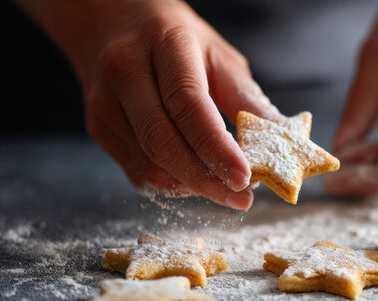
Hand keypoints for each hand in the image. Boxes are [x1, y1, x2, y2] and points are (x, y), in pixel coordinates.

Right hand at [18, 0, 282, 208]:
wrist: (113, 24)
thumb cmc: (177, 42)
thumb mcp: (219, 57)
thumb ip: (247, 99)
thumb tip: (280, 142)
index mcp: (165, 44)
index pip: (188, 105)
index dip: (217, 148)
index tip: (244, 179)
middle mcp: (125, 70)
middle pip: (162, 141)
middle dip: (205, 180)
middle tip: (240, 199)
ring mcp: (104, 100)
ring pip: (147, 163)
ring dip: (189, 186)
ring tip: (221, 188)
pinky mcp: (97, 126)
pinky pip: (135, 171)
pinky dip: (169, 183)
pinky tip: (191, 178)